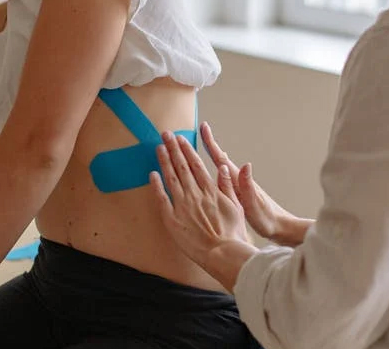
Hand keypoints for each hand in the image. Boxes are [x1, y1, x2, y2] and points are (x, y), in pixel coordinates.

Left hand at [151, 131, 254, 289]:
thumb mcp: (236, 206)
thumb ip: (228, 186)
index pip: (196, 165)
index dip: (187, 150)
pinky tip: (152, 174)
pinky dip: (156, 185)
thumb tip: (223, 168)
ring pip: (171, 178)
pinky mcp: (172, 219)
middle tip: (166, 134)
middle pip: (182, 167)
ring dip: (164, 161)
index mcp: (211, 191)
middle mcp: (195, 194)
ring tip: (158, 147)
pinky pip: (162, 198)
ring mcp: (182, 206)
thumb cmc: (232, 234)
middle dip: (173, 149)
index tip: (181, 138)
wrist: (223, 253)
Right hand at [199, 122, 296, 242]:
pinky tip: (213, 170)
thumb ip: (248, 185)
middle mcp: (237, 180)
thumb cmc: (268, 219)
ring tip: (198, 146)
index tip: (203, 127)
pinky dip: (214, 169)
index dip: (211, 143)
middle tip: (196, 132)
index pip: (220, 158)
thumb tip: (246, 165)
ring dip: (209, 155)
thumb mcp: (254, 204)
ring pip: (219, 166)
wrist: (280, 227)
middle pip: (218, 158)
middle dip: (206, 144)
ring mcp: (238, 186)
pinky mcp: (239, 193)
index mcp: (237, 181)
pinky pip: (221, 176)